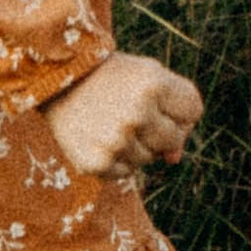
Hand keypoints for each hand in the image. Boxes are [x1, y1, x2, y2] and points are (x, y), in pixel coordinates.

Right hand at [44, 51, 202, 178]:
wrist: (57, 82)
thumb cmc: (112, 78)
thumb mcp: (148, 78)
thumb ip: (174, 112)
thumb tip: (174, 160)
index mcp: (154, 84)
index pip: (193, 109)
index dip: (179, 107)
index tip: (158, 99)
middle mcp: (137, 113)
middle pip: (174, 138)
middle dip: (160, 128)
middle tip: (131, 110)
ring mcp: (116, 141)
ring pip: (149, 158)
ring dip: (136, 144)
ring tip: (111, 121)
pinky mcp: (97, 163)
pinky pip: (126, 172)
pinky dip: (117, 159)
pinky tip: (99, 137)